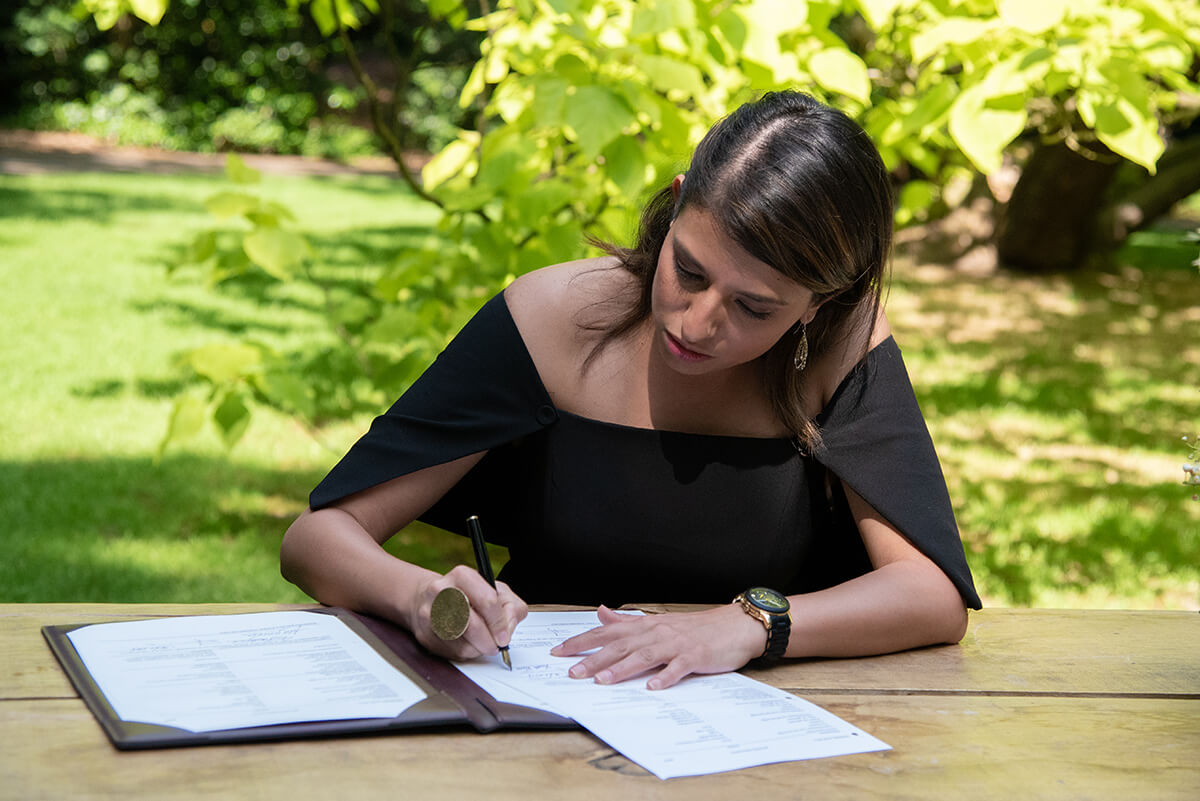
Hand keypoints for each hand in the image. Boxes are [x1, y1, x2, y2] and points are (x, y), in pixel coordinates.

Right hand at [407, 565, 526, 660]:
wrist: (427, 599)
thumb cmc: (467, 595)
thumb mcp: (495, 590)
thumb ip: (510, 606)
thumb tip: (507, 628)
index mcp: (462, 576)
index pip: (487, 600)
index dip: (499, 623)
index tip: (504, 635)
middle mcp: (441, 592)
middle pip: (472, 624)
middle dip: (489, 640)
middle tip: (496, 645)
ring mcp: (430, 614)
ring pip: (462, 643)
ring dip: (478, 648)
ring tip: (482, 643)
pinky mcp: (425, 635)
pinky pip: (451, 653)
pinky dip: (465, 653)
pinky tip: (467, 644)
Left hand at [549, 604, 767, 689]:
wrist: (733, 626)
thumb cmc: (695, 628)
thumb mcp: (657, 622)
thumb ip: (626, 621)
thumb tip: (601, 613)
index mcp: (646, 626)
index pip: (607, 633)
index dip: (582, 641)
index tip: (559, 652)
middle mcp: (656, 632)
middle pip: (620, 645)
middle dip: (593, 658)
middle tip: (572, 672)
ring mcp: (676, 644)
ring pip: (643, 655)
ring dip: (621, 668)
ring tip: (601, 681)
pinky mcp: (695, 656)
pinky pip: (677, 667)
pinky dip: (664, 677)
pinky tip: (652, 686)